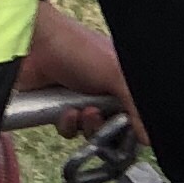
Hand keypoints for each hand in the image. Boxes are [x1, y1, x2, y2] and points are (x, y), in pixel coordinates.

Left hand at [18, 4, 129, 134]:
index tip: (126, 129)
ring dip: (86, 126)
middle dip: (106, 126)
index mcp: (123, 81)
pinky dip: (67, 125)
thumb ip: (136, 106)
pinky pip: (69, 131)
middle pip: (114, 127)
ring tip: (81, 111)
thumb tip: (148, 138)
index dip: (131, 126)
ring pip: (91, 132)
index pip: (135, 114)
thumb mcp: (115, 74)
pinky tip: (65, 111)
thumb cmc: (78, 48)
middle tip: (96, 114)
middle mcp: (105, 92)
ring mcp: (81, 101)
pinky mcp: (59, 109)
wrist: (34, 44)